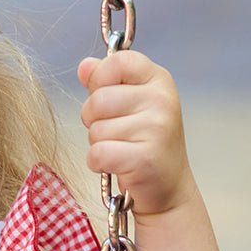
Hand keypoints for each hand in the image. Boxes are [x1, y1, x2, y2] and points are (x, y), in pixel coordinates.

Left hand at [78, 51, 195, 217]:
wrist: (166, 188)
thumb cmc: (142, 143)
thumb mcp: (129, 105)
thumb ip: (106, 83)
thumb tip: (84, 66)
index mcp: (158, 80)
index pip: (118, 61)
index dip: (100, 80)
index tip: (107, 99)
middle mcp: (161, 99)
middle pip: (98, 100)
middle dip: (93, 120)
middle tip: (114, 133)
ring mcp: (156, 128)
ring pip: (95, 129)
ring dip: (98, 144)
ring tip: (121, 149)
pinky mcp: (144, 158)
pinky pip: (97, 153)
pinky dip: (98, 163)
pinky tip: (117, 165)